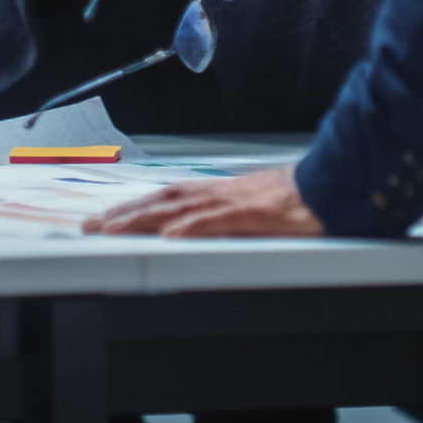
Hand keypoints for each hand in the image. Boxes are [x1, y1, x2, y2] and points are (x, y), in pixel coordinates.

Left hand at [83, 164, 323, 238]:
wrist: (331, 186)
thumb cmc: (297, 200)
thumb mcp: (253, 208)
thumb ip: (226, 217)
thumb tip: (198, 231)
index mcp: (217, 192)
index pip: (166, 197)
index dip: (134, 207)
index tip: (106, 218)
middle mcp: (218, 192)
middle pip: (162, 201)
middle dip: (124, 214)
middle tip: (91, 227)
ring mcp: (234, 201)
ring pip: (179, 208)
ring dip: (143, 219)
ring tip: (113, 229)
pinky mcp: (254, 213)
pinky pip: (218, 220)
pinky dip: (192, 228)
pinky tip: (171, 236)